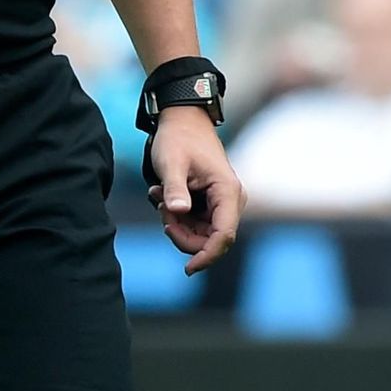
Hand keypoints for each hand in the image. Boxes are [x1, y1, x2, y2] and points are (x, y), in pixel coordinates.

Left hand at [146, 107, 245, 275]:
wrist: (181, 121)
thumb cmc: (178, 139)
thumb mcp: (171, 163)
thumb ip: (175, 188)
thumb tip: (178, 211)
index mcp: (228, 192)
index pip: (224, 236)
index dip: (207, 256)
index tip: (187, 269)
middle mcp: (230, 201)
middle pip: (209, 240)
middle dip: (181, 233)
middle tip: (161, 208)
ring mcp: (221, 203)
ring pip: (199, 234)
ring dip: (175, 222)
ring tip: (159, 195)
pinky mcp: (210, 204)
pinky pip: (193, 223)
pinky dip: (175, 216)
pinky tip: (162, 194)